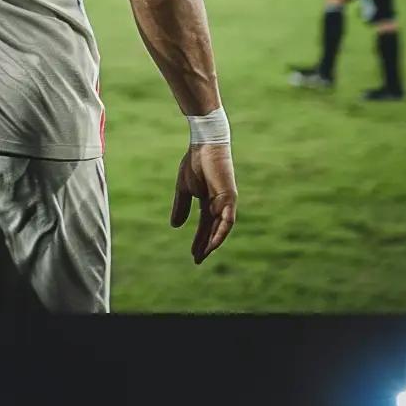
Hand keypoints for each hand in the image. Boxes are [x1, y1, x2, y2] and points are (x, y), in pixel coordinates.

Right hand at [171, 144, 236, 263]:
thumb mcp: (182, 189)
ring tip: (203, 255)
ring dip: (213, 242)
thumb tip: (175, 226)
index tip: (193, 254)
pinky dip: (221, 232)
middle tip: (197, 259)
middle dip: (205, 245)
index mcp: (208, 201)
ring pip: (221, 228)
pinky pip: (228, 219)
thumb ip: (181, 207)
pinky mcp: (230, 196)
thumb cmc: (193, 163)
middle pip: (213, 229)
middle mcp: (219, 203)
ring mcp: (226, 201)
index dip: (199, 239)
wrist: (203, 145)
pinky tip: (214, 243)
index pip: (205, 225)